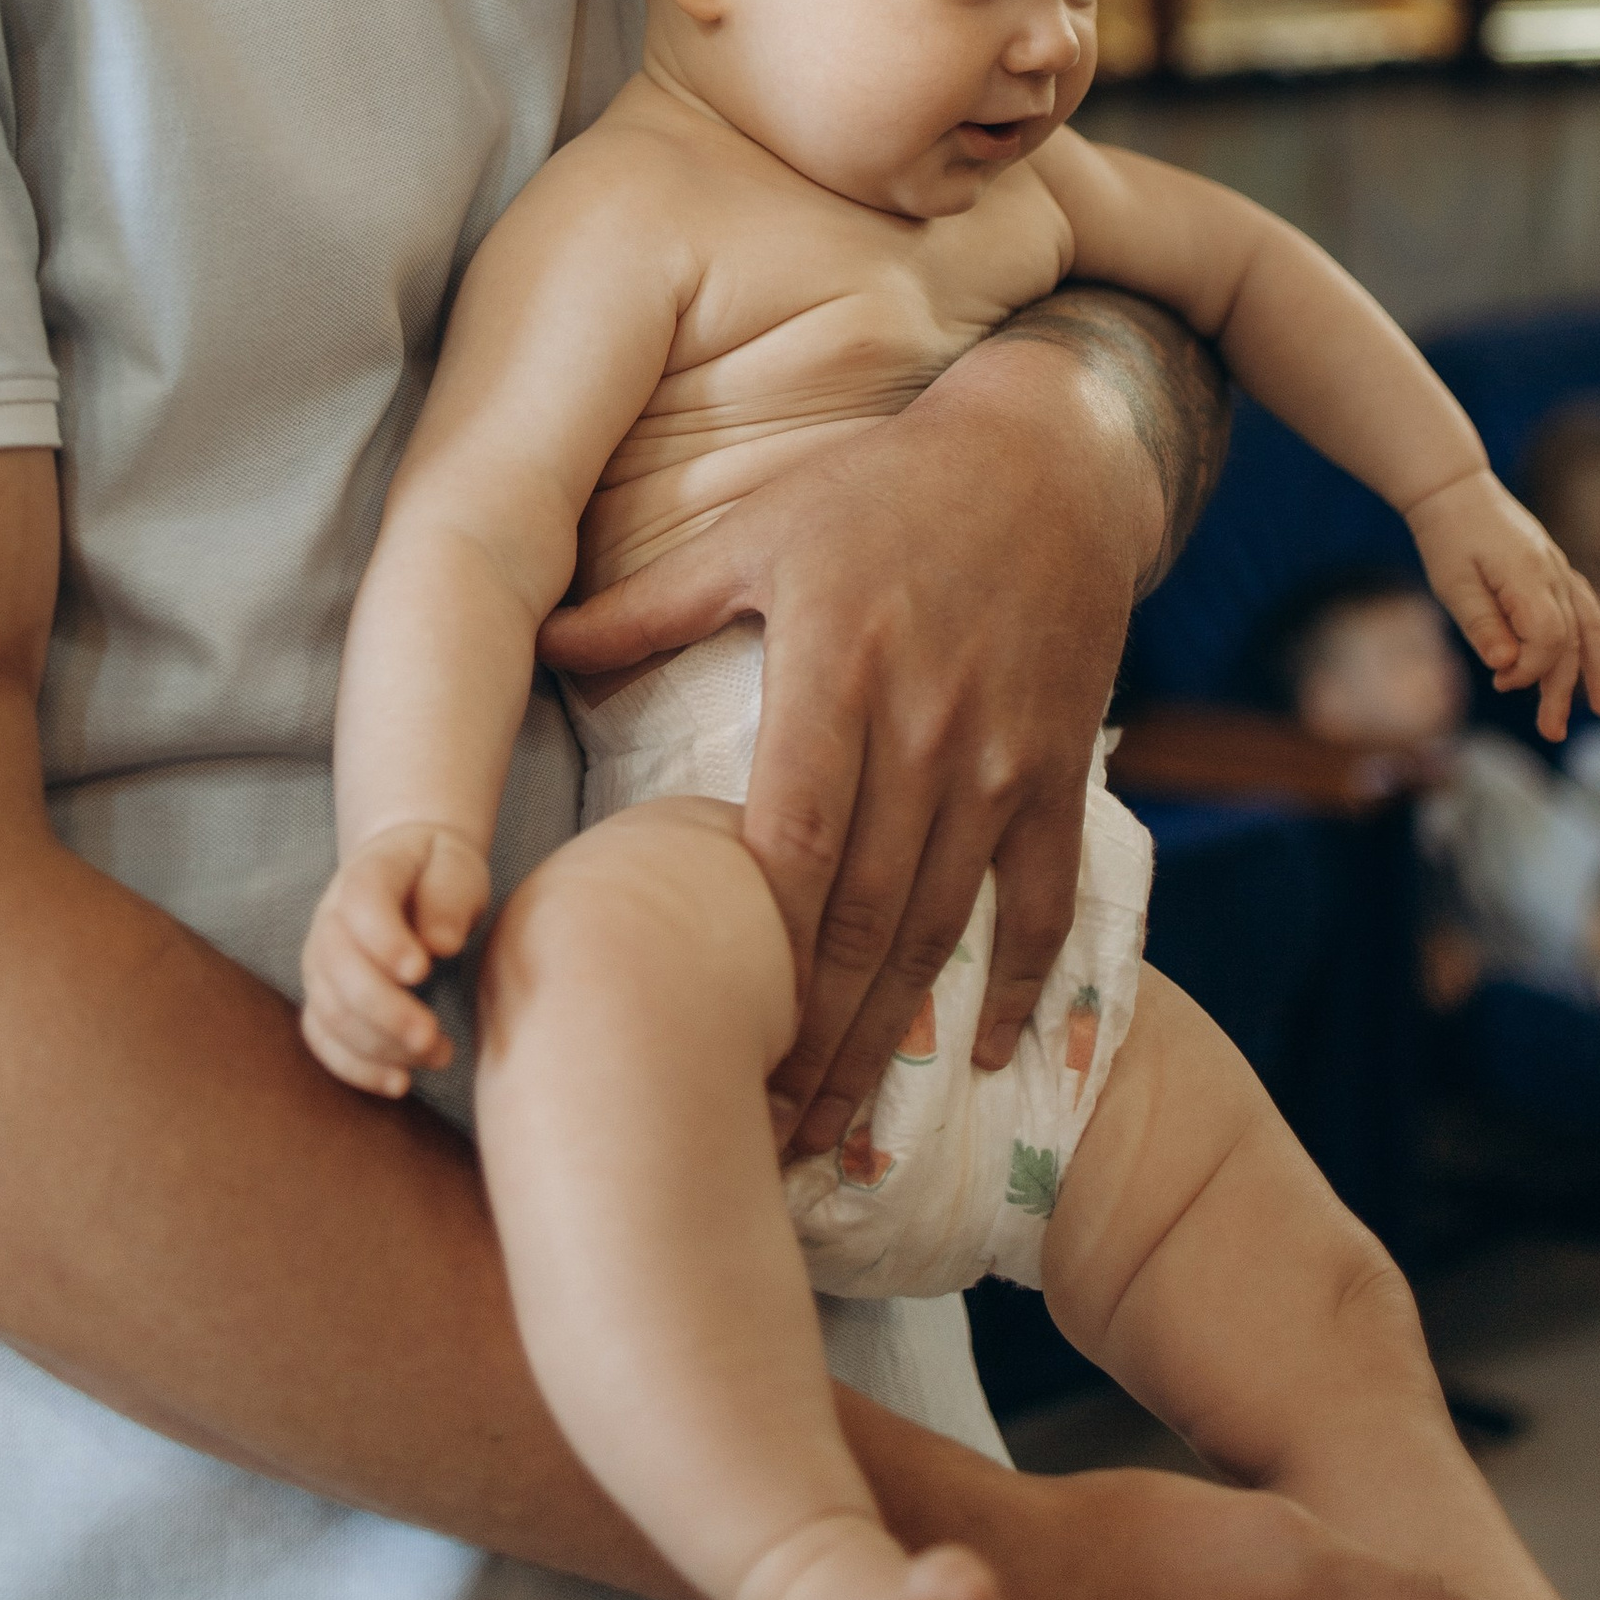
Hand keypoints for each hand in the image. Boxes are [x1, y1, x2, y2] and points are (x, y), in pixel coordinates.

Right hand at [299, 826, 491, 1096]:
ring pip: (330, 1011)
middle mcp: (330, 919)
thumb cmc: (438, 873)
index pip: (360, 905)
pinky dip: (355, 1067)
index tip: (423, 971)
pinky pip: (322, 1039)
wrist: (409, 873)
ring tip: (440, 1055)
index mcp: (365, 874)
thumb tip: (441, 944)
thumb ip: (448, 898)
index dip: (384, 941)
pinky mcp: (323, 998)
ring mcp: (319, 962)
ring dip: (380, 1045)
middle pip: (337, 969)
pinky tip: (400, 1082)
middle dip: (384, 1010)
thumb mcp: (456, 868)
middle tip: (434, 1036)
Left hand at [543, 297, 1215, 1157]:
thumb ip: (651, 604)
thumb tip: (539, 643)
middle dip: (812, 1041)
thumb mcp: (758, 530)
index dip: (757, 952)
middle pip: (862, 914)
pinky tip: (979, 1058)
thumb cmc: (882, 490)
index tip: (715, 1042)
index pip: (794, 840)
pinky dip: (1013, 982)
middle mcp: (923, 723)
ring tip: (840, 1130)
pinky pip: (1040, 896)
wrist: (1049, 458)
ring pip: (940, 923)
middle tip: (768, 1141)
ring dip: (888, 1037)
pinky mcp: (1060, 768)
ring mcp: (1001, 755)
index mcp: (836, 666)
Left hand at [1409, 474, 1599, 744]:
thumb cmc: (1447, 536)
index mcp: (1528, 576)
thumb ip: (1481, 624)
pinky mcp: (1554, 569)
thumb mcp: (1451, 582)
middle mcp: (1553, 574)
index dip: (1530, 670)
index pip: (1549, 639)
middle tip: (1552, 731)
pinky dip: (1596, 637)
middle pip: (1571, 641)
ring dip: (1596, 669)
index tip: (1499, 682)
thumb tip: (1504, 666)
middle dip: (1564, 689)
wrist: (1453, 488)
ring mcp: (1558, 570)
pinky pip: (1585, 607)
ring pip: (1589, 625)